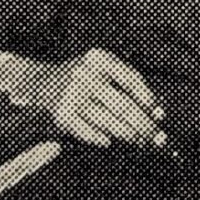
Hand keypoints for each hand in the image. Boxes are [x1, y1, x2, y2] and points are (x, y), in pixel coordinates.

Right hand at [0, 48, 167, 149]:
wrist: (39, 81)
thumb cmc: (82, 77)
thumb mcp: (101, 68)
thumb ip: (127, 83)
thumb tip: (157, 111)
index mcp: (98, 58)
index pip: (131, 80)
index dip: (148, 99)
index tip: (160, 115)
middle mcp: (84, 73)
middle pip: (122, 104)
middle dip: (143, 124)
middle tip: (157, 139)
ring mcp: (71, 94)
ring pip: (108, 121)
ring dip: (127, 135)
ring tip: (139, 142)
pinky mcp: (61, 113)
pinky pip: (88, 131)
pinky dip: (101, 138)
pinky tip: (110, 142)